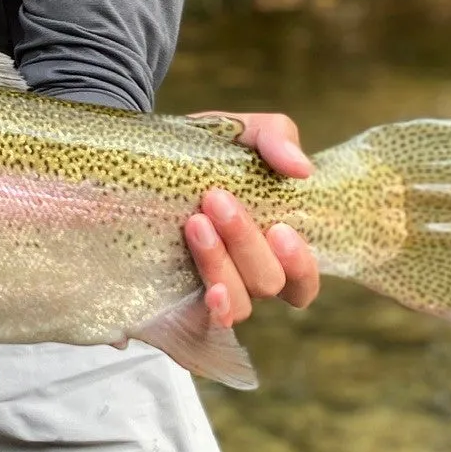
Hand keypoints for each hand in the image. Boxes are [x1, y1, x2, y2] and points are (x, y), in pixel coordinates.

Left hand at [181, 112, 321, 327]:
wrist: (148, 154)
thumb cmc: (210, 150)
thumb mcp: (244, 132)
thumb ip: (277, 139)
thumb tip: (301, 168)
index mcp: (273, 246)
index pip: (302, 281)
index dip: (300, 265)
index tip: (280, 228)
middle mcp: (247, 275)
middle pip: (266, 283)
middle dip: (244, 243)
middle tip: (216, 199)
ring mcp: (215, 287)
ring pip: (237, 303)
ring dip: (220, 266)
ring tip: (195, 224)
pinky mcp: (179, 296)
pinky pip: (202, 319)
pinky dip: (213, 309)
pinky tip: (209, 293)